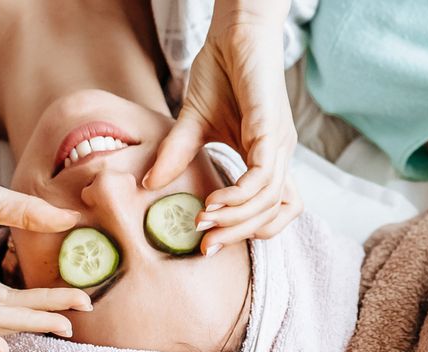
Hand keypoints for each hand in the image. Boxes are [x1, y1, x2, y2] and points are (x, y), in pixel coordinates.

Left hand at [0, 113, 90, 351]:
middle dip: (44, 317)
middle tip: (78, 317)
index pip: (14, 297)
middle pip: (7, 314)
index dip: (47, 300)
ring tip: (61, 323)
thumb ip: (30, 215)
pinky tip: (3, 348)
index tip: (81, 299)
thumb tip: (73, 219)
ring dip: (26, 324)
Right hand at [145, 2, 301, 254]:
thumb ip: (177, 154)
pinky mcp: (272, 130)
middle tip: (204, 244)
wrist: (234, 31)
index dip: (245, 230)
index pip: (272, 211)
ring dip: (236, 219)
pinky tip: (214, 201)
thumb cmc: (221, 71)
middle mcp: (279, 156)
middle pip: (271, 215)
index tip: (208, 240)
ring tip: (203, 222)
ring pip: (268, 201)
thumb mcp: (193, 121)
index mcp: (265, 158)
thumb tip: (148, 184)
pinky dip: (240, 196)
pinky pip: (263, 177)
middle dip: (237, 235)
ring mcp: (280, 144)